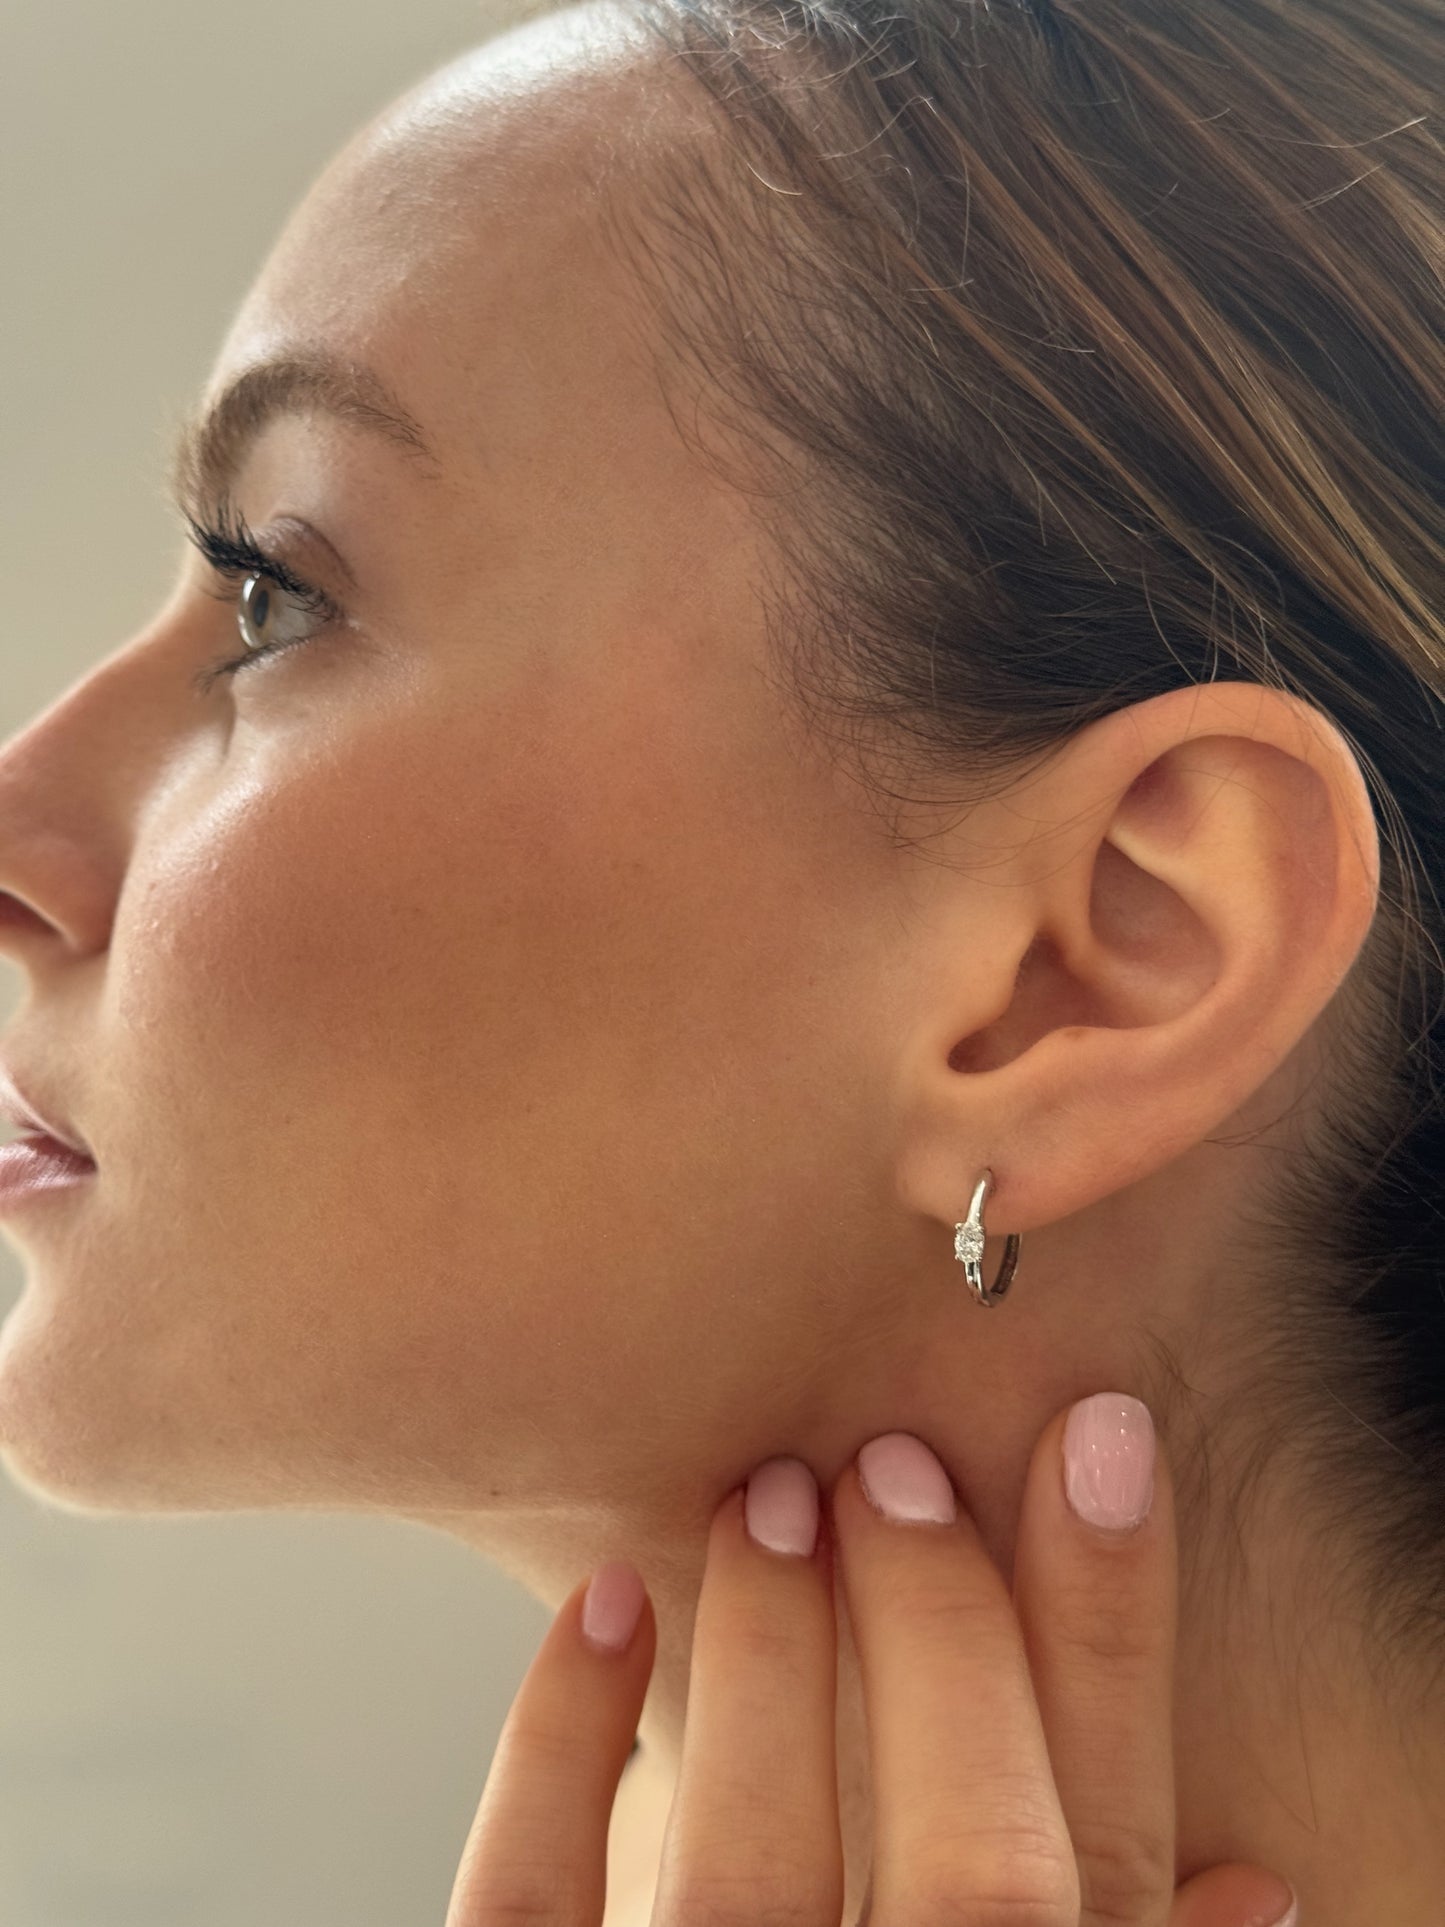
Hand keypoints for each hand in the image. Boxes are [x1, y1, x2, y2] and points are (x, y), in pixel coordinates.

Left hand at [443, 1394, 1297, 1926]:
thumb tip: (1248, 1888)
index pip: (1101, 1866)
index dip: (1110, 1642)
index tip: (1092, 1447)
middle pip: (968, 1867)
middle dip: (944, 1636)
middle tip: (893, 1465)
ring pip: (743, 1873)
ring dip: (768, 1657)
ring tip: (770, 1494)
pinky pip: (519, 1913)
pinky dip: (554, 1750)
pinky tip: (603, 1601)